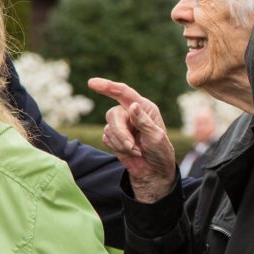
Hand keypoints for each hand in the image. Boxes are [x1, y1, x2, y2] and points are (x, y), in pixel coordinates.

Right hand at [88, 77, 175, 202]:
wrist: (154, 171)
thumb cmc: (160, 151)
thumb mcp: (157, 137)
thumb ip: (144, 121)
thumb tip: (133, 105)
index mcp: (144, 107)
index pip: (124, 93)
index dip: (108, 87)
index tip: (93, 83)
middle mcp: (131, 113)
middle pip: (113, 114)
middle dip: (120, 132)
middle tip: (131, 146)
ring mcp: (121, 124)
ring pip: (109, 127)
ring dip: (121, 143)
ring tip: (137, 151)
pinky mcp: (113, 137)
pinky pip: (106, 138)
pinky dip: (117, 148)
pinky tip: (131, 152)